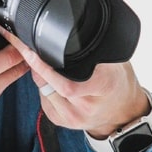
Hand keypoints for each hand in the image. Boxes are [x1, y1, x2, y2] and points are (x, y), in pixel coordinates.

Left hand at [0, 23, 148, 137]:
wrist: (122, 113)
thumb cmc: (117, 82)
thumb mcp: (113, 62)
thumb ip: (92, 51)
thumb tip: (65, 31)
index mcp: (102, 87)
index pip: (66, 81)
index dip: (43, 66)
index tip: (29, 49)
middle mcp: (85, 106)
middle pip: (47, 83)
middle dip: (35, 64)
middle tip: (28, 48)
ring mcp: (71, 117)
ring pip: (42, 89)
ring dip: (38, 74)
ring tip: (41, 61)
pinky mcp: (60, 121)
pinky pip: (43, 98)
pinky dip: (43, 85)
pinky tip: (49, 79)